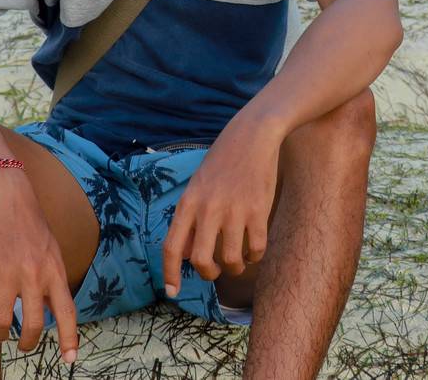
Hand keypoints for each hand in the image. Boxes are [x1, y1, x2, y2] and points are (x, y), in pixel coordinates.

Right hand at [0, 168, 79, 364]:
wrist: (5, 195)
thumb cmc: (30, 224)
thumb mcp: (51, 250)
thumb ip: (51, 280)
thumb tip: (51, 311)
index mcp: (54, 270)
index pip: (67, 312)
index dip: (69, 339)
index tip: (69, 360)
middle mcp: (33, 274)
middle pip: (34, 326)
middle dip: (28, 343)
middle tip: (24, 345)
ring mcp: (6, 273)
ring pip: (2, 323)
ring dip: (0, 333)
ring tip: (1, 331)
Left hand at [161, 118, 280, 296]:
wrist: (252, 136)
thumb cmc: (222, 162)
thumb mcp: (197, 187)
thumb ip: (190, 220)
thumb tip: (187, 255)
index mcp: (188, 203)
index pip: (172, 247)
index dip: (170, 274)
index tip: (172, 292)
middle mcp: (208, 209)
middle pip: (201, 261)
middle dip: (209, 274)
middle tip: (215, 271)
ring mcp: (234, 211)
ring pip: (231, 259)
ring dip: (234, 267)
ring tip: (237, 261)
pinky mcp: (258, 210)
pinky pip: (257, 249)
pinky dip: (255, 257)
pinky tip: (254, 251)